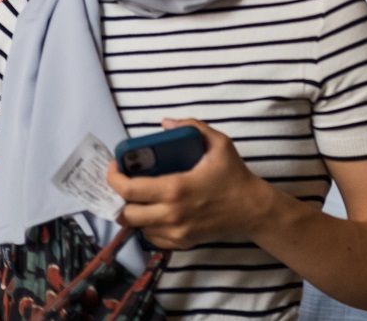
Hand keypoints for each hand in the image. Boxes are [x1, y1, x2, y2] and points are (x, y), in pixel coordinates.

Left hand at [106, 119, 270, 249]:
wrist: (252, 209)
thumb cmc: (234, 176)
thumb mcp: (219, 144)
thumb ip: (192, 127)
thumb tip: (165, 123)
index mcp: (175, 188)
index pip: (129, 189)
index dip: (114, 178)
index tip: (114, 168)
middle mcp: (171, 214)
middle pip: (127, 213)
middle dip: (120, 199)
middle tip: (125, 184)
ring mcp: (175, 232)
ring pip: (137, 227)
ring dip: (134, 212)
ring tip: (139, 197)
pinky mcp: (181, 243)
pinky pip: (151, 238)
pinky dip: (148, 225)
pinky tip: (155, 212)